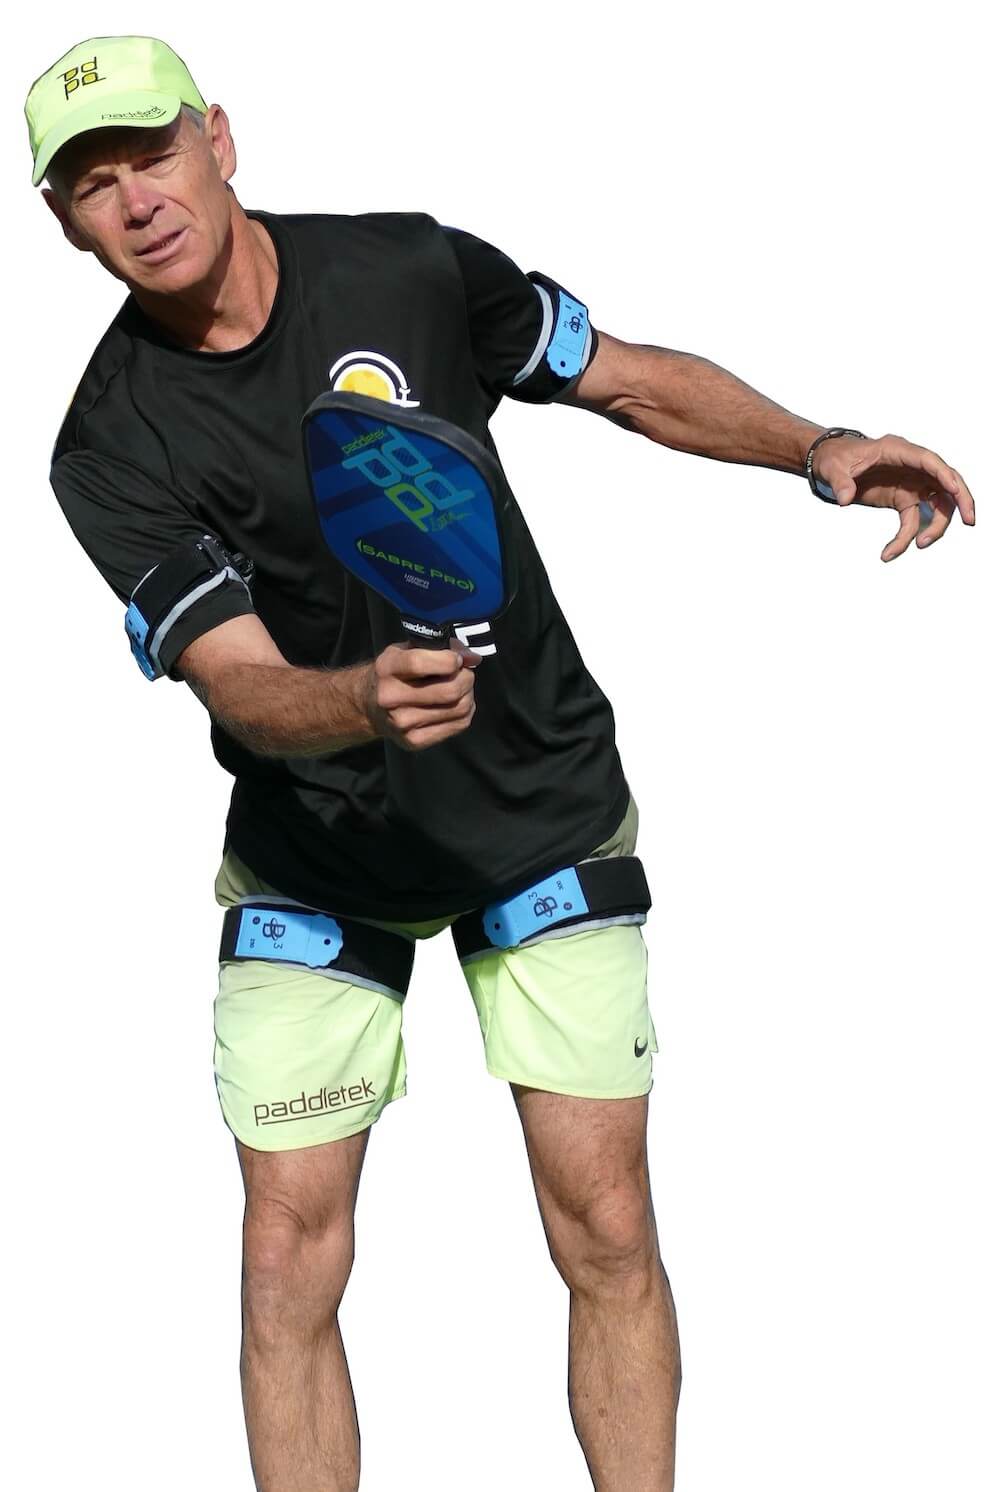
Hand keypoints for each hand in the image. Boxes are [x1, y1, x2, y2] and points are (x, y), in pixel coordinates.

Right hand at [363, 638, 479, 750]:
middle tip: (464, 673)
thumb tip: (472, 658)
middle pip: (449, 690)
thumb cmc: (396, 672)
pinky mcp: (414, 741)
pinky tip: (456, 704)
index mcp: (387, 668)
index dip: (449, 660)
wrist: (371, 705)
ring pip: (459, 708)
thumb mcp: (407, 650)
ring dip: (468, 694)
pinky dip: (466, 712)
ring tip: (460, 688)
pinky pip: (459, 724)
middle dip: (466, 678)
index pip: (420, 663)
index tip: (457, 659)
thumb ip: (438, 647)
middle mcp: (390, 697)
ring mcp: (402, 723)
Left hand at [813, 433, 975, 561]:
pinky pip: (913, 520)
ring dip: (936, 526)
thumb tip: (845, 499)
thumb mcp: (832, 467)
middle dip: (961, 499)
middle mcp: (910, 466)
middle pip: (945, 481)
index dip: (943, 473)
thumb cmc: (836, 458)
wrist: (831, 464)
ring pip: (936, 504)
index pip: (928, 460)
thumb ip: (840, 482)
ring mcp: (910, 483)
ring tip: (921, 545)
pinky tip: (890, 552)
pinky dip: (907, 537)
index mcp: (897, 450)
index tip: (954, 488)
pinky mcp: (903, 499)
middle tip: (970, 520)